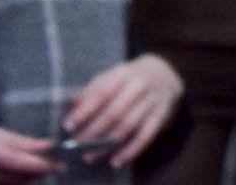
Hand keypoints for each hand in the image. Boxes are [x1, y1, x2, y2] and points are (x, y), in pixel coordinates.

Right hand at [0, 128, 60, 184]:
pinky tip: (16, 179)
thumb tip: (47, 145)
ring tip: (37, 171)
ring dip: (29, 181)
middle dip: (41, 173)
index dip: (47, 164)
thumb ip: (19, 142)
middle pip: (23, 179)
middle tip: (55, 166)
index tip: (63, 161)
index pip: (25, 162)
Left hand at [66, 53, 182, 162]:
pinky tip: (117, 161)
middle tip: (77, 144)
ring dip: (107, 144)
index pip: (102, 93)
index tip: (68, 125)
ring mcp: (153, 101)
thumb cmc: (130, 78)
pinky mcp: (162, 115)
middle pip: (114, 112)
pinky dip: (131, 151)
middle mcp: (140, 85)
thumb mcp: (112, 76)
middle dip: (93, 131)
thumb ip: (92, 89)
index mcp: (124, 74)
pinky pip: (146, 136)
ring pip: (128, 126)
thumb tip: (71, 104)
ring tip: (89, 156)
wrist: (166, 74)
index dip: (84, 111)